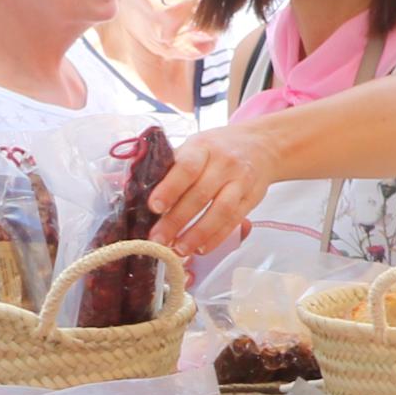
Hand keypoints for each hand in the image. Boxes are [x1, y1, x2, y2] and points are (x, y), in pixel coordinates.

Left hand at [148, 126, 282, 258]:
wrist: (262, 145)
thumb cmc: (218, 148)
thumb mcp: (193, 147)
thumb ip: (169, 166)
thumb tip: (133, 189)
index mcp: (203, 147)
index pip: (186, 168)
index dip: (169, 189)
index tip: (154, 208)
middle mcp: (224, 164)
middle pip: (200, 195)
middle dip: (177, 220)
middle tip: (158, 240)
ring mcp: (241, 182)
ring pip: (221, 211)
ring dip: (198, 233)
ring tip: (179, 249)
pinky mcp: (252, 198)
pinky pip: (234, 221)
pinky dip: (217, 237)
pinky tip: (201, 248)